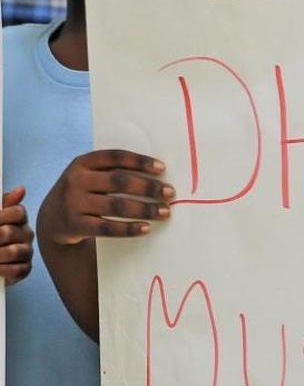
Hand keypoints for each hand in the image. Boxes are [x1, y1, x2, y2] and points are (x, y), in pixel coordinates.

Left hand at [0, 187, 33, 285]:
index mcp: (17, 219)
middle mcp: (25, 234)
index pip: (18, 212)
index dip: (1, 217)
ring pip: (13, 252)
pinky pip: (16, 270)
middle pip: (10, 232)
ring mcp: (26, 252)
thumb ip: (2, 202)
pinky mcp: (24, 269)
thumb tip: (21, 189)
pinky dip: (1, 270)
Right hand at [39, 150, 174, 245]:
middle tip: (170, 193)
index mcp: (82, 163)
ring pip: (116, 206)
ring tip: (165, 212)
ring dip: (144, 209)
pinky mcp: (75, 225)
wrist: (51, 219)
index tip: (163, 168)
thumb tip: (158, 175)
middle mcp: (75, 180)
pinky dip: (129, 228)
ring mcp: (73, 203)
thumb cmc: (83, 193)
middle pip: (119, 182)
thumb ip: (112, 172)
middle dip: (148, 187)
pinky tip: (146, 228)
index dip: (139, 161)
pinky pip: (107, 227)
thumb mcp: (90, 176)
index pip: (114, 157)